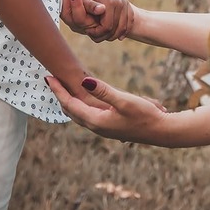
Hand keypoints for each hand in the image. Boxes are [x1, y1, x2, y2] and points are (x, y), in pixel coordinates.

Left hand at [46, 75, 170, 144]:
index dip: (58, 90)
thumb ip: (103, 91)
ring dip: (68, 102)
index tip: (48, 78)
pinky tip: (83, 102)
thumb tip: (83, 81)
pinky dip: (79, 107)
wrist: (161, 131)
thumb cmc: (144, 115)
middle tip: (51, 81)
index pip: (70, 104)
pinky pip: (87, 116)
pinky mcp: (110, 127)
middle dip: (59, 96)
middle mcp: (96, 127)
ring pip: (78, 115)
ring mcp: (103, 129)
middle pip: (70, 111)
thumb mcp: (124, 100)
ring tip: (62, 91)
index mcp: (96, 121)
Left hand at [59, 0, 134, 41]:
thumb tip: (101, 9)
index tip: (89, 33)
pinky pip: (129, 22)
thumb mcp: (83, 0)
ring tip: (103, 36)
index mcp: (110, 2)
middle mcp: (120, 2)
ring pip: (124, 27)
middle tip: (95, 36)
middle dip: (106, 35)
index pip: (107, 26)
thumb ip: (91, 6)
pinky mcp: (128, 5)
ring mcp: (125, 3)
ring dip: (115, 35)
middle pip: (117, 28)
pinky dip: (124, 31)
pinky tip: (119, 37)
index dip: (98, 33)